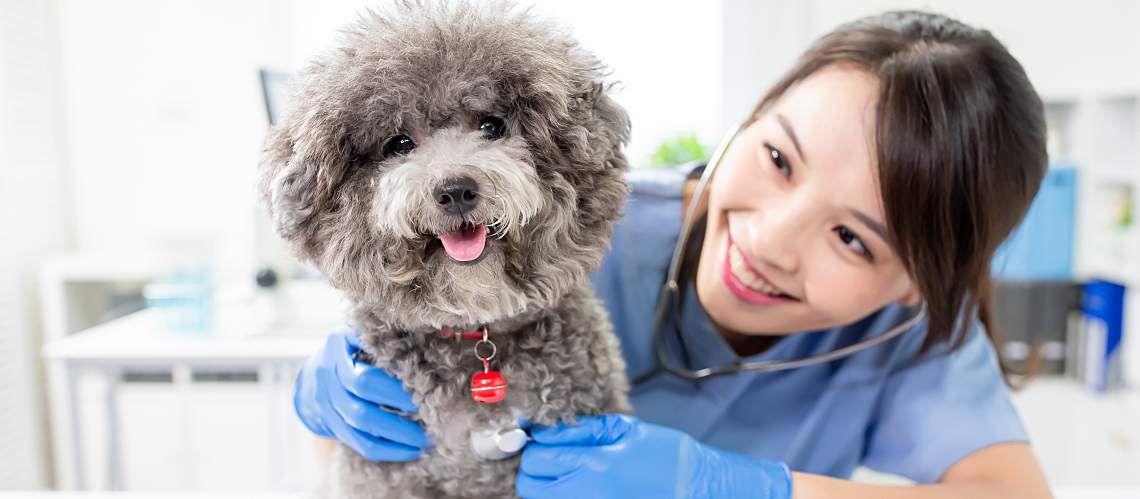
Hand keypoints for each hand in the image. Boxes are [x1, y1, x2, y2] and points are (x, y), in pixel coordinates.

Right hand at [293, 330, 429, 460]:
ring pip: (360, 424)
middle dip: (399, 407)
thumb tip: (439, 332)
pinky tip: (412, 451)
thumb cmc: (353, 349)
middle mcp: (328, 374)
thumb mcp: (364, 333)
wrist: (314, 374)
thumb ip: (391, 335)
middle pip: (362, 395)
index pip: (364, 370)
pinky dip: (387, 450)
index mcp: (339, 345)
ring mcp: (326, 403)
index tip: (424, 388)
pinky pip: (360, 444)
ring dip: (397, 434)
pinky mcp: (332, 427)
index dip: (393, 383)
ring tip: (427, 438)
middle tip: (430, 413)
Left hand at [516, 414, 791, 498]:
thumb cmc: (669, 458)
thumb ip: (584, 430)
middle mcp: (584, 494)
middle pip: (530, 486)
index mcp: (594, 466)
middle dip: (536, 470)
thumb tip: (546, 431)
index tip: (543, 441)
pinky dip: (561, 495)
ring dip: (546, 486)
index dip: (536, 447)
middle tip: (552, 460)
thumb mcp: (628, 431)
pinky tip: (578, 486)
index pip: (536, 458)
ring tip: (566, 474)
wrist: (701, 490)